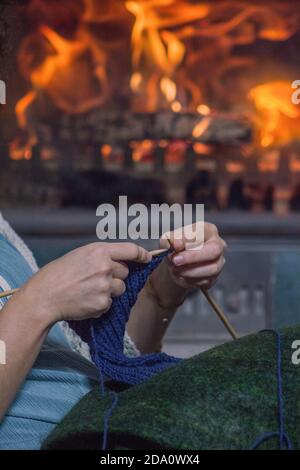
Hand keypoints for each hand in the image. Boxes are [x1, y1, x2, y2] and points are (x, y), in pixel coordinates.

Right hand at [20, 242, 151, 324]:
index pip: (131, 250)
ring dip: (110, 290)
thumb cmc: (58, 274)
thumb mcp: (80, 255)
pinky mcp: (103, 303)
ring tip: (88, 290)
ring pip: (120, 288)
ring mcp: (105, 286)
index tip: (147, 258)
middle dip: (116, 275)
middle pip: (125, 272)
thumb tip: (122, 261)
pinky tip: (85, 300)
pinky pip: (110, 303)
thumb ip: (102, 256)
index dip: (142, 254)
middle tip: (95, 279)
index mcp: (99, 251)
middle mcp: (105, 267)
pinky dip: (101, 303)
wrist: (45, 296)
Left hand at [149, 223, 226, 308]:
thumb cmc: (177, 247)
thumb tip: (174, 243)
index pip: (203, 231)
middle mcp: (218, 245)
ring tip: (175, 269)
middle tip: (175, 260)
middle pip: (214, 251)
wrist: (176, 263)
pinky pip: (205, 281)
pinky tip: (180, 276)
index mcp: (208, 230)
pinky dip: (190, 280)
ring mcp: (218, 262)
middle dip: (193, 257)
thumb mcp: (170, 240)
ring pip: (211, 269)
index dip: (188, 238)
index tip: (174, 245)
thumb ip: (171, 239)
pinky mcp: (214, 277)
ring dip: (190, 271)